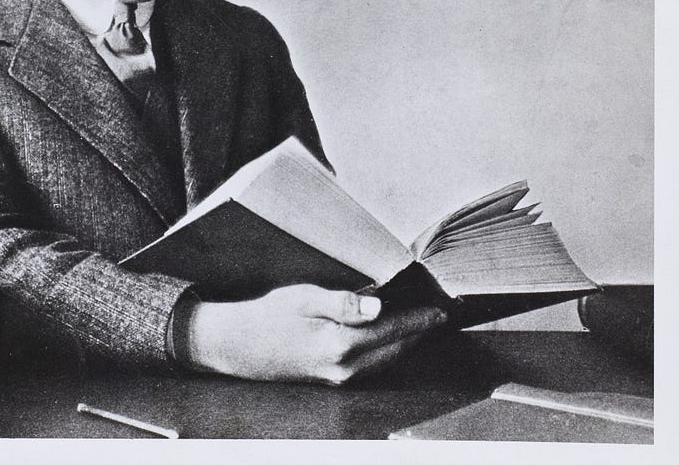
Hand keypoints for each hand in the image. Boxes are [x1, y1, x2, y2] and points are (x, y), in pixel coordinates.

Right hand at [184, 284, 445, 384]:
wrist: (236, 346)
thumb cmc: (267, 315)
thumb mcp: (303, 298)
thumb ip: (342, 303)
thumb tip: (379, 306)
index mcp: (340, 345)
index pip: (393, 330)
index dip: (420, 320)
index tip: (441, 310)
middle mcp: (345, 368)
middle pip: (396, 350)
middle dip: (419, 334)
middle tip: (438, 317)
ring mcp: (338, 378)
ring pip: (386, 361)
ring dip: (406, 344)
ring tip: (421, 327)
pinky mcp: (331, 381)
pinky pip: (371, 367)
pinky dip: (387, 352)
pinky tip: (389, 340)